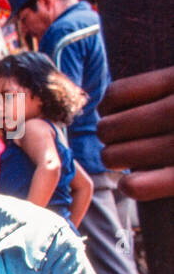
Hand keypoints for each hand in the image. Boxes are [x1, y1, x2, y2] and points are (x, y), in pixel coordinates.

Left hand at [98, 65, 173, 200]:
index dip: (108, 106)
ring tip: (122, 160)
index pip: (117, 95)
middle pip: (112, 127)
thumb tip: (111, 105)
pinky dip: (131, 186)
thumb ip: (165, 87)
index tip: (113, 112)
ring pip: (119, 154)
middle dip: (109, 135)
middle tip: (116, 140)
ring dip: (115, 159)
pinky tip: (132, 183)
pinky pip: (141, 185)